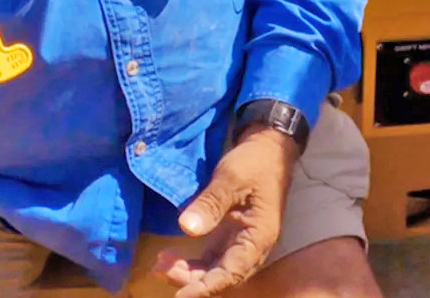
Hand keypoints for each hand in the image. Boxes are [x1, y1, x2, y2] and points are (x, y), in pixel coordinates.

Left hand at [155, 128, 300, 297]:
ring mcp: (242, 242)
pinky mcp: (232, 235)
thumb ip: (210, 204)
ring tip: (160, 264)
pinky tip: (172, 258)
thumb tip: (187, 229)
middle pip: (222, 277)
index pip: (232, 273)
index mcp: (259, 237)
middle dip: (191, 280)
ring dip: (189, 273)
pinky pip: (212, 259)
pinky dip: (193, 262)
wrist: (269, 146)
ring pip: (215, 270)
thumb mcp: (231, 178)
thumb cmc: (255, 161)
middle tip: (160, 267)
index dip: (206, 287)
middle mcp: (253, 247)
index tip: (181, 295)